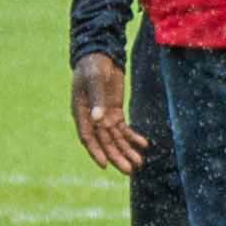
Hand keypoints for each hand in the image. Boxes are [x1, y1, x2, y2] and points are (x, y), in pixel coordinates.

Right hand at [71, 55, 147, 173]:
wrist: (100, 56)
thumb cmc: (93, 66)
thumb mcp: (94, 80)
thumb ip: (96, 99)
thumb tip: (97, 119)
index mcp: (81, 113)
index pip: (88, 137)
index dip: (96, 152)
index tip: (105, 165)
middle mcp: (92, 119)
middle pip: (105, 142)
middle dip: (117, 156)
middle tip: (129, 170)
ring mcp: (104, 117)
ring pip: (115, 139)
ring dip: (127, 150)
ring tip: (139, 163)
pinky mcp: (114, 113)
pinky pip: (124, 129)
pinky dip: (133, 137)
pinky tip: (143, 144)